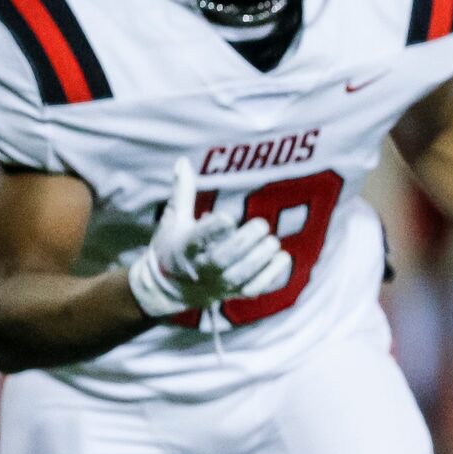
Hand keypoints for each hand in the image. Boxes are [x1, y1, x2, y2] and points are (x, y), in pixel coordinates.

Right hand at [126, 157, 293, 319]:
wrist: (170, 288)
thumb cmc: (174, 246)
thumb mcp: (174, 219)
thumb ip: (183, 192)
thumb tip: (183, 160)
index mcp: (185, 248)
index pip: (197, 239)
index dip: (214, 228)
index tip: (227, 217)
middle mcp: (201, 268)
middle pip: (222, 260)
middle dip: (244, 242)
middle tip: (261, 225)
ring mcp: (219, 283)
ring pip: (241, 276)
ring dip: (261, 258)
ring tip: (271, 241)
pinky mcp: (233, 293)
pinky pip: (255, 288)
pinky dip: (271, 275)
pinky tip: (282, 256)